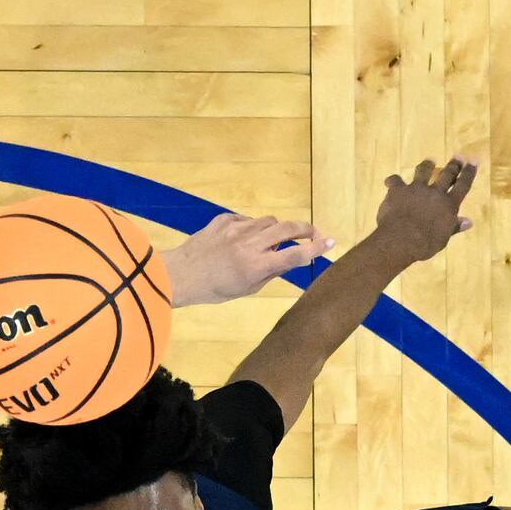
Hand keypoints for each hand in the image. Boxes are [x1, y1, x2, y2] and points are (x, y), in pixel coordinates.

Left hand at [163, 211, 328, 307]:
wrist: (179, 275)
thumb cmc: (213, 289)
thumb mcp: (247, 289)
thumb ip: (271, 272)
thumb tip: (291, 259)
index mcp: (256, 266)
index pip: (294, 254)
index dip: (316, 248)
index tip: (331, 242)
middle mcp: (249, 244)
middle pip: (287, 229)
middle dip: (306, 229)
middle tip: (315, 232)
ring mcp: (236, 229)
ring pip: (269, 221)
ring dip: (278, 228)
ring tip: (275, 239)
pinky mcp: (223, 220)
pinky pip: (247, 220)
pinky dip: (253, 228)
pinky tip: (246, 238)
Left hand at [367, 158, 477, 262]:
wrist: (401, 239)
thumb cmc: (425, 244)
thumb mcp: (443, 238)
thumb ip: (454, 227)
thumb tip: (468, 222)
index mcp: (448, 205)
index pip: (463, 185)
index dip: (469, 173)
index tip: (473, 161)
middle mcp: (435, 193)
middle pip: (447, 174)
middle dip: (454, 165)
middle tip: (458, 157)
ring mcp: (416, 189)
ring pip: (423, 171)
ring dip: (427, 165)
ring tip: (429, 161)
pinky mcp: (398, 190)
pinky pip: (395, 181)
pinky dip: (393, 181)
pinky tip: (390, 181)